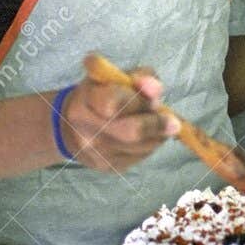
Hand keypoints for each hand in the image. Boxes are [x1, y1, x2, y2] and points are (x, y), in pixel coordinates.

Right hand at [64, 61, 178, 170]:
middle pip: (132, 131)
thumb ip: (138, 76)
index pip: (113, 102)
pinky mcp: (110, 168)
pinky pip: (142, 155)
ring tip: (159, 123)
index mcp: (85, 101)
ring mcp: (97, 153)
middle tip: (173, 121)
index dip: (138, 99)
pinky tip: (148, 135)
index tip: (157, 94)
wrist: (71, 129)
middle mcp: (87, 130)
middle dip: (156, 123)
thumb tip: (155, 87)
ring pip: (143, 145)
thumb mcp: (114, 77)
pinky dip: (151, 143)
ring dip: (158, 133)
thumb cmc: (100, 95)